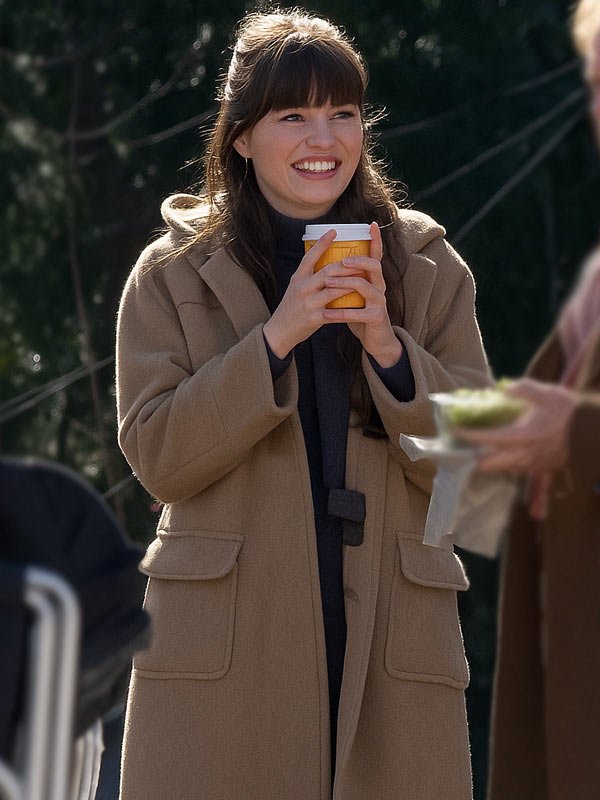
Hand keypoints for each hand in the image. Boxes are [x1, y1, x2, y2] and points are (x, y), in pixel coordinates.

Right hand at [263, 229, 363, 357]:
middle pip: (327, 271)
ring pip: (334, 290)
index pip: (310, 256)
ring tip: (365, 278)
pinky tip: (359, 306)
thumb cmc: (291, 307)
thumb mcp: (296, 287)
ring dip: (351, 284)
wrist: (280, 331)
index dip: (322, 243)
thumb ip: (309, 276)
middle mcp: (302, 288)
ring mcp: (308, 303)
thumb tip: (325, 262)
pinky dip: (348, 309)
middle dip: (346, 265)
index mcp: (298, 278)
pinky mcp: (314, 318)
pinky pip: (335, 312)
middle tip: (362, 258)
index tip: (334, 231)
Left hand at [320, 222, 402, 367]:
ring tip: (328, 284)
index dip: (375, 240)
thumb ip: (346, 282)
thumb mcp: (354, 296)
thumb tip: (326, 267)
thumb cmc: (361, 316)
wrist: (375, 340)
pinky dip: (341, 313)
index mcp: (374, 279)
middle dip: (358, 261)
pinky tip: (328, 315)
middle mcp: (380, 287)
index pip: (375, 256)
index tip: (371, 224)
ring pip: (365, 287)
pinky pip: (358, 313)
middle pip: (374, 266)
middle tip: (342, 260)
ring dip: (345, 284)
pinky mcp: (377, 317)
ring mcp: (380, 302)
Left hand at [455, 378, 576, 474]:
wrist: (593, 432)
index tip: (455, 429)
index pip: (486, 438)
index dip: (467, 434)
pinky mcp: (541, 469)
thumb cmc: (570, 412)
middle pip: (488, 465)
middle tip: (465, 446)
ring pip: (502, 469)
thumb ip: (523, 389)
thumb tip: (503, 388)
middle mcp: (524, 455)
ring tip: (482, 449)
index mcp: (521, 436)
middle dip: (473, 457)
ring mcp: (533, 465)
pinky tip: (506, 453)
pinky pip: (517, 471)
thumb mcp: (547, 394)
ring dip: (490, 462)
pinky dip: (506, 464)